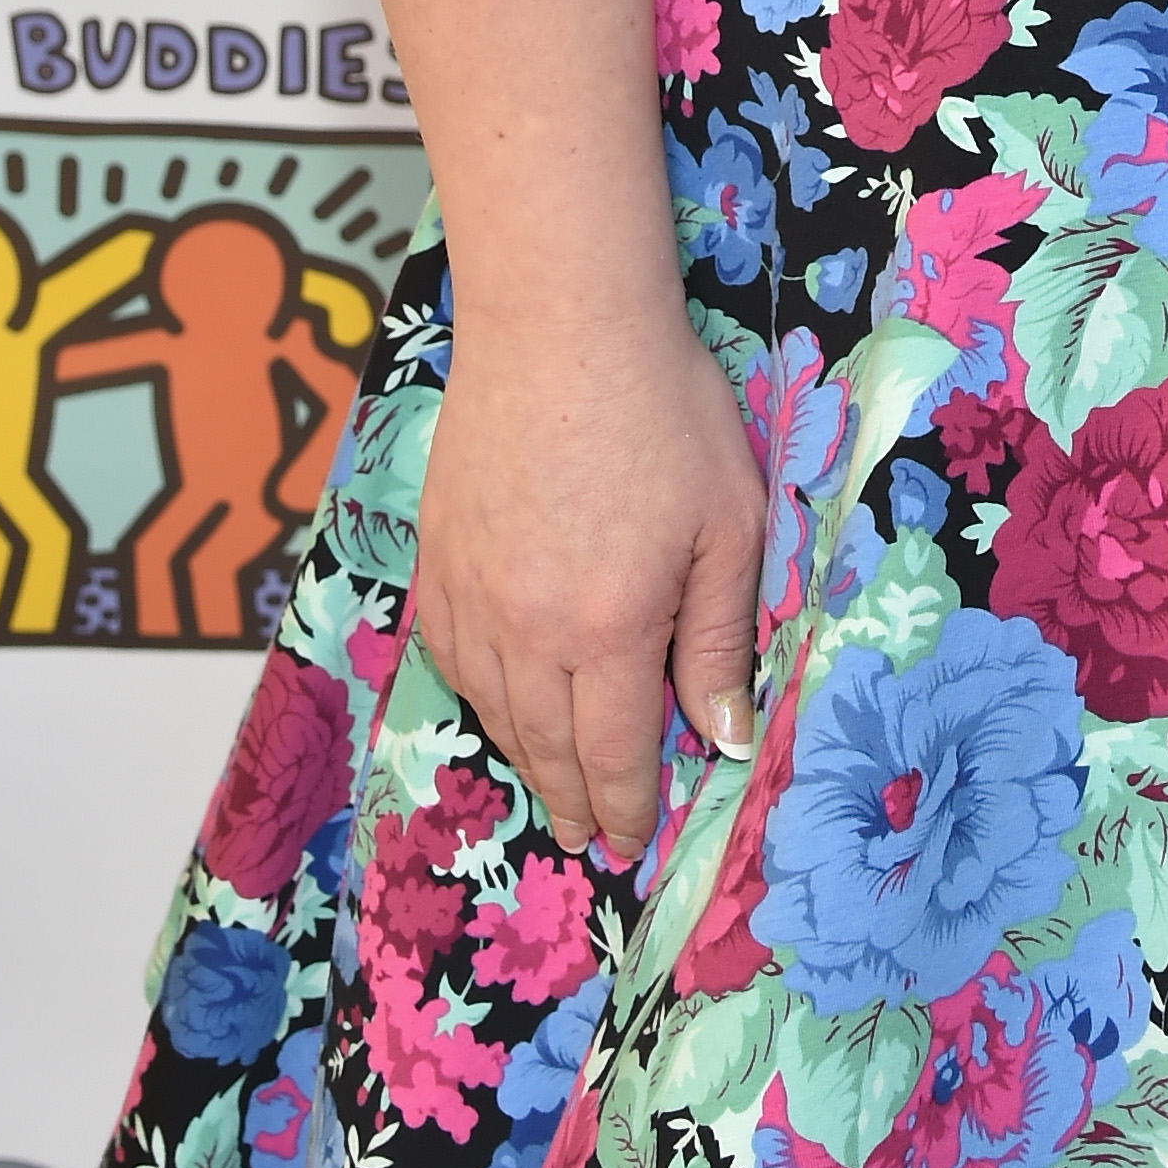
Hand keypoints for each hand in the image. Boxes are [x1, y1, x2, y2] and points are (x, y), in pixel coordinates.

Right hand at [413, 306, 765, 857]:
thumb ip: (718, 641)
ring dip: (525, 756)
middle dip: (573, 799)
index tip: (631, 842)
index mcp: (607, 630)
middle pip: (546, 746)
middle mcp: (527, 630)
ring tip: (551, 783)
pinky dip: (480, 695)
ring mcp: (472, 594)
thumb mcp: (728, 527)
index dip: (624, 807)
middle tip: (589, 835)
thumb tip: (723, 740)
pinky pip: (453, 655)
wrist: (561, 326)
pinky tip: (501, 699)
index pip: (613, 755)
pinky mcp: (438, 557)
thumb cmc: (665, 413)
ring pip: (493, 708)